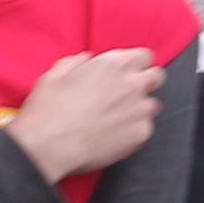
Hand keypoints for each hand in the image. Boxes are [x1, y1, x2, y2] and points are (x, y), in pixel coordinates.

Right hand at [7, 47, 166, 186]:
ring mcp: (139, 110)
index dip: (135, 65)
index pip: (144, 56)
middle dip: (145, 83)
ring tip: (116, 119)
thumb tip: (85, 60)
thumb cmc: (47, 110)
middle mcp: (132, 84)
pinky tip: (113, 136)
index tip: (127, 73)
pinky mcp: (140, 134)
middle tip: (125, 95)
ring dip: (139, 109)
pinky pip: (145, 129)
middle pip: (157, 77)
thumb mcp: (54, 75)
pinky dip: (133, 132)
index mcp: (113, 65)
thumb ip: (76, 62)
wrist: (47, 145)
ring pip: (152, 105)